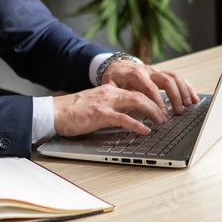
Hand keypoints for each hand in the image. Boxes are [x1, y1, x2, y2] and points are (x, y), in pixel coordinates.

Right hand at [53, 85, 167, 136]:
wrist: (54, 112)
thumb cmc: (73, 112)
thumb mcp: (96, 105)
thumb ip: (112, 108)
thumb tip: (129, 116)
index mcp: (110, 91)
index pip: (136, 91)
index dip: (152, 99)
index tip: (162, 108)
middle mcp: (110, 93)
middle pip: (141, 94)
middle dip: (157, 104)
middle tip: (166, 115)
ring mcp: (105, 103)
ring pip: (136, 101)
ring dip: (152, 111)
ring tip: (161, 121)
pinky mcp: (100, 114)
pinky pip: (123, 118)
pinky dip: (137, 124)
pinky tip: (146, 130)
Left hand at [101, 60, 199, 114]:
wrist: (115, 65)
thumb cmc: (113, 79)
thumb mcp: (110, 88)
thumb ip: (120, 98)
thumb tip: (126, 113)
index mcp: (135, 75)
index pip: (150, 89)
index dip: (158, 103)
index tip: (162, 116)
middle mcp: (148, 70)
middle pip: (166, 80)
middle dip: (174, 97)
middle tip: (178, 112)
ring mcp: (156, 71)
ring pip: (174, 77)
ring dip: (183, 91)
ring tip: (189, 105)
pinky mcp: (161, 73)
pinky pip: (177, 77)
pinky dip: (186, 87)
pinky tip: (193, 97)